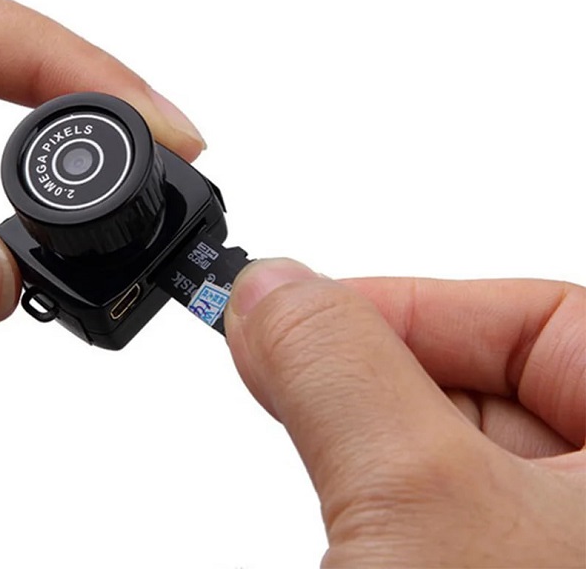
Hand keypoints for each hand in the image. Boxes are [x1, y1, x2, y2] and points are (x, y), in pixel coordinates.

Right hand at [225, 260, 585, 566]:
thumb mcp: (418, 499)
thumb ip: (341, 367)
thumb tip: (273, 288)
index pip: (545, 318)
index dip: (415, 304)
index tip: (308, 315)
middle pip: (493, 379)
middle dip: (378, 372)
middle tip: (282, 369)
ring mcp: (564, 549)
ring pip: (459, 449)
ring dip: (371, 432)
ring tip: (309, 436)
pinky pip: (444, 509)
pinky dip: (381, 487)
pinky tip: (344, 496)